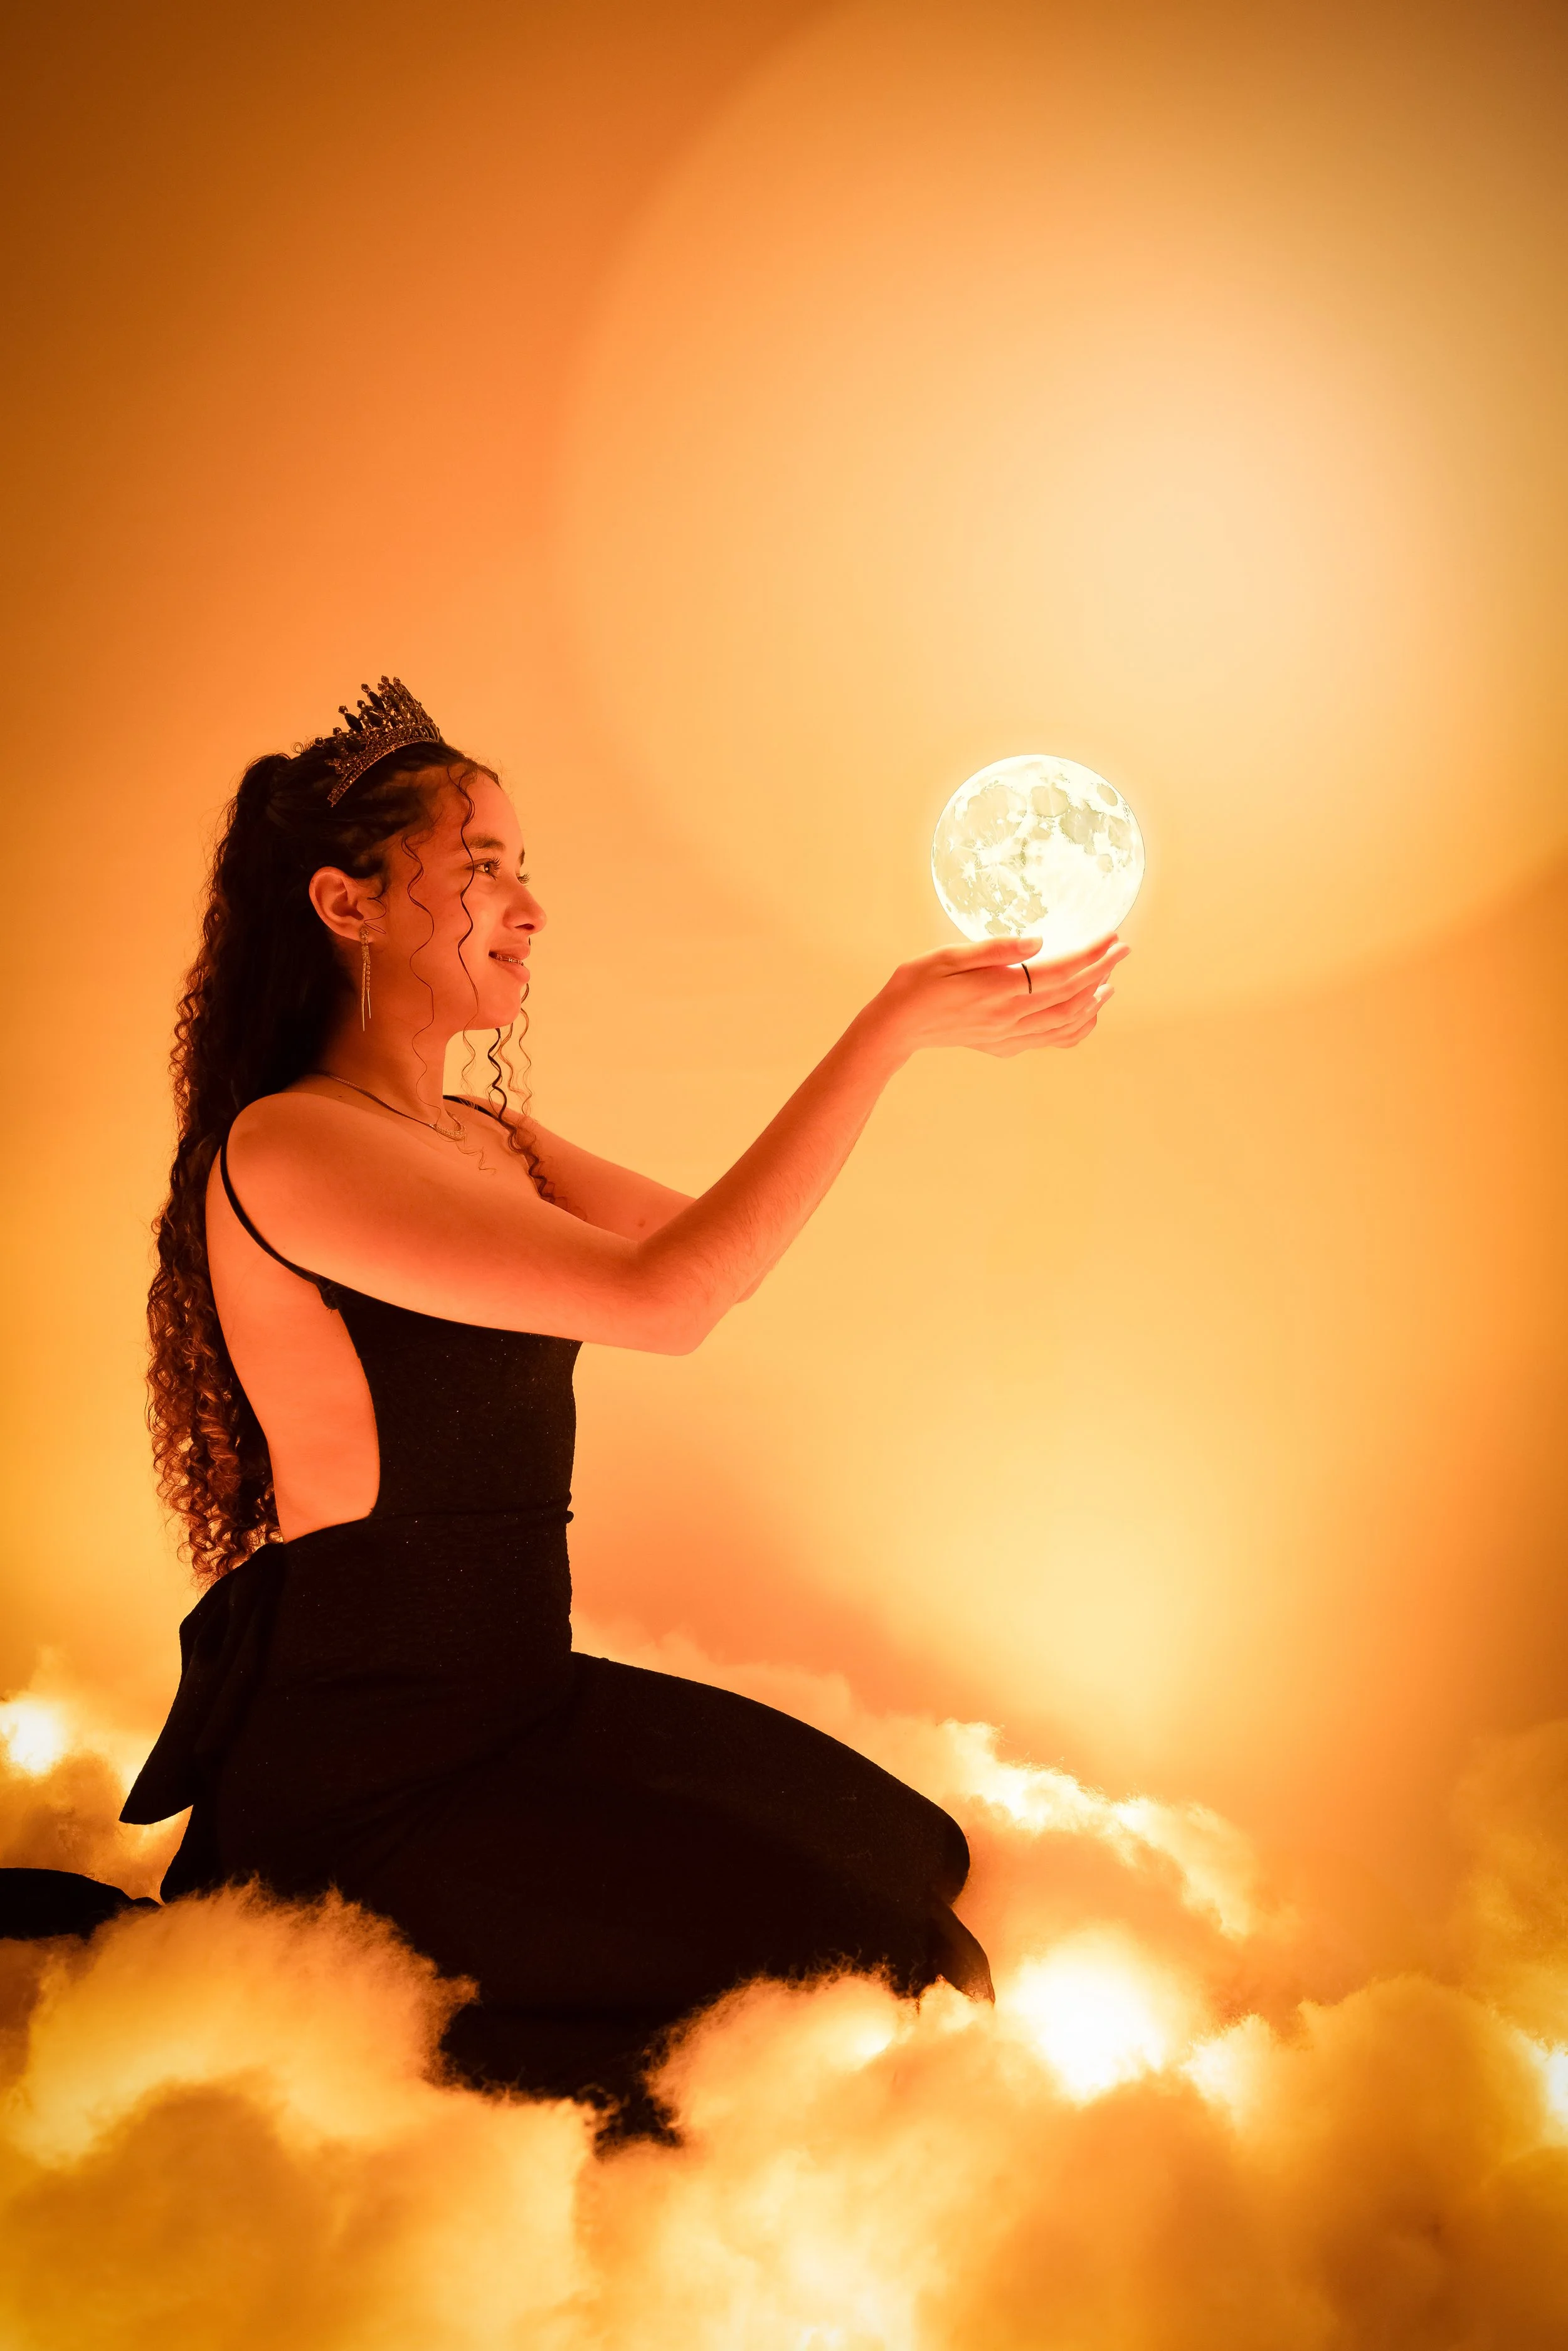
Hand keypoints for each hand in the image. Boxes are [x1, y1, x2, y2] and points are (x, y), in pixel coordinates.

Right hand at [867, 933, 1128, 1061]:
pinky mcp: (1005, 1045)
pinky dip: (1076, 1029)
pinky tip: (1086, 1016)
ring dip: (1093, 1001)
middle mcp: (1010, 1017)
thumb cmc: (917, 983)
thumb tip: (1038, 942)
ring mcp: (1009, 1035)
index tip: (1112, 937)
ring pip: (1066, 1022)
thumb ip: (995, 949)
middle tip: (1122, 949)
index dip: (1090, 955)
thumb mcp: (949, 955)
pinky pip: (1051, 1040)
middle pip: (1070, 996)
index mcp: (999, 991)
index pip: (1059, 972)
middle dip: (1101, 971)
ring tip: (1110, 981)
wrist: (897, 1026)